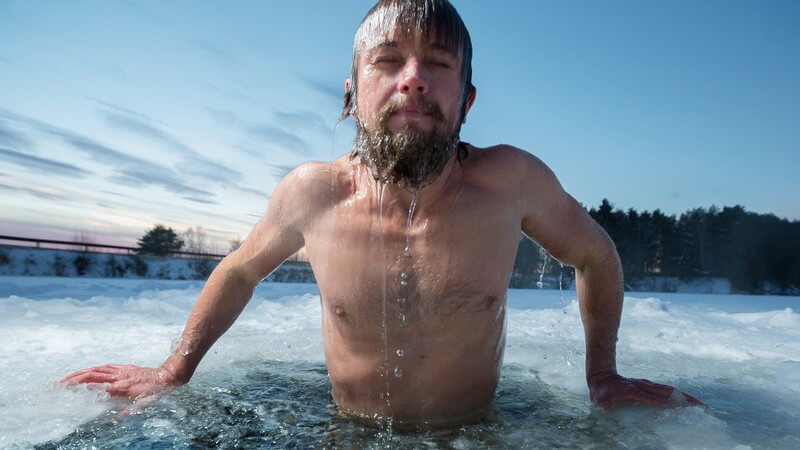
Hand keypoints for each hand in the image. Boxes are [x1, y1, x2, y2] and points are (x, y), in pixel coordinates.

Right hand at [60, 364, 181, 414]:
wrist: (167, 377)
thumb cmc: (155, 392)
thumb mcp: (141, 405)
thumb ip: (125, 411)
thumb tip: (112, 420)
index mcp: (118, 386)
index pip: (93, 386)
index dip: (77, 387)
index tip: (63, 390)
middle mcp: (117, 377)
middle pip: (90, 375)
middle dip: (72, 379)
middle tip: (57, 384)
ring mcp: (120, 371)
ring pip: (96, 369)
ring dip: (80, 373)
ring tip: (67, 378)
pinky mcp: (125, 368)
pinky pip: (106, 367)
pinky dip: (95, 369)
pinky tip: (89, 372)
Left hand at [588, 370, 705, 408]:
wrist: (600, 376)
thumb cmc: (600, 392)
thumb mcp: (599, 402)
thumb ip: (604, 408)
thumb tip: (608, 413)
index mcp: (632, 390)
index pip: (652, 398)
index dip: (665, 403)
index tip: (680, 409)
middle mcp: (643, 385)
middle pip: (668, 391)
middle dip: (685, 399)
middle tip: (703, 407)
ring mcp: (647, 384)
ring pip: (670, 390)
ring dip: (686, 397)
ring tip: (701, 406)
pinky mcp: (649, 386)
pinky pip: (667, 391)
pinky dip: (679, 396)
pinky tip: (688, 403)